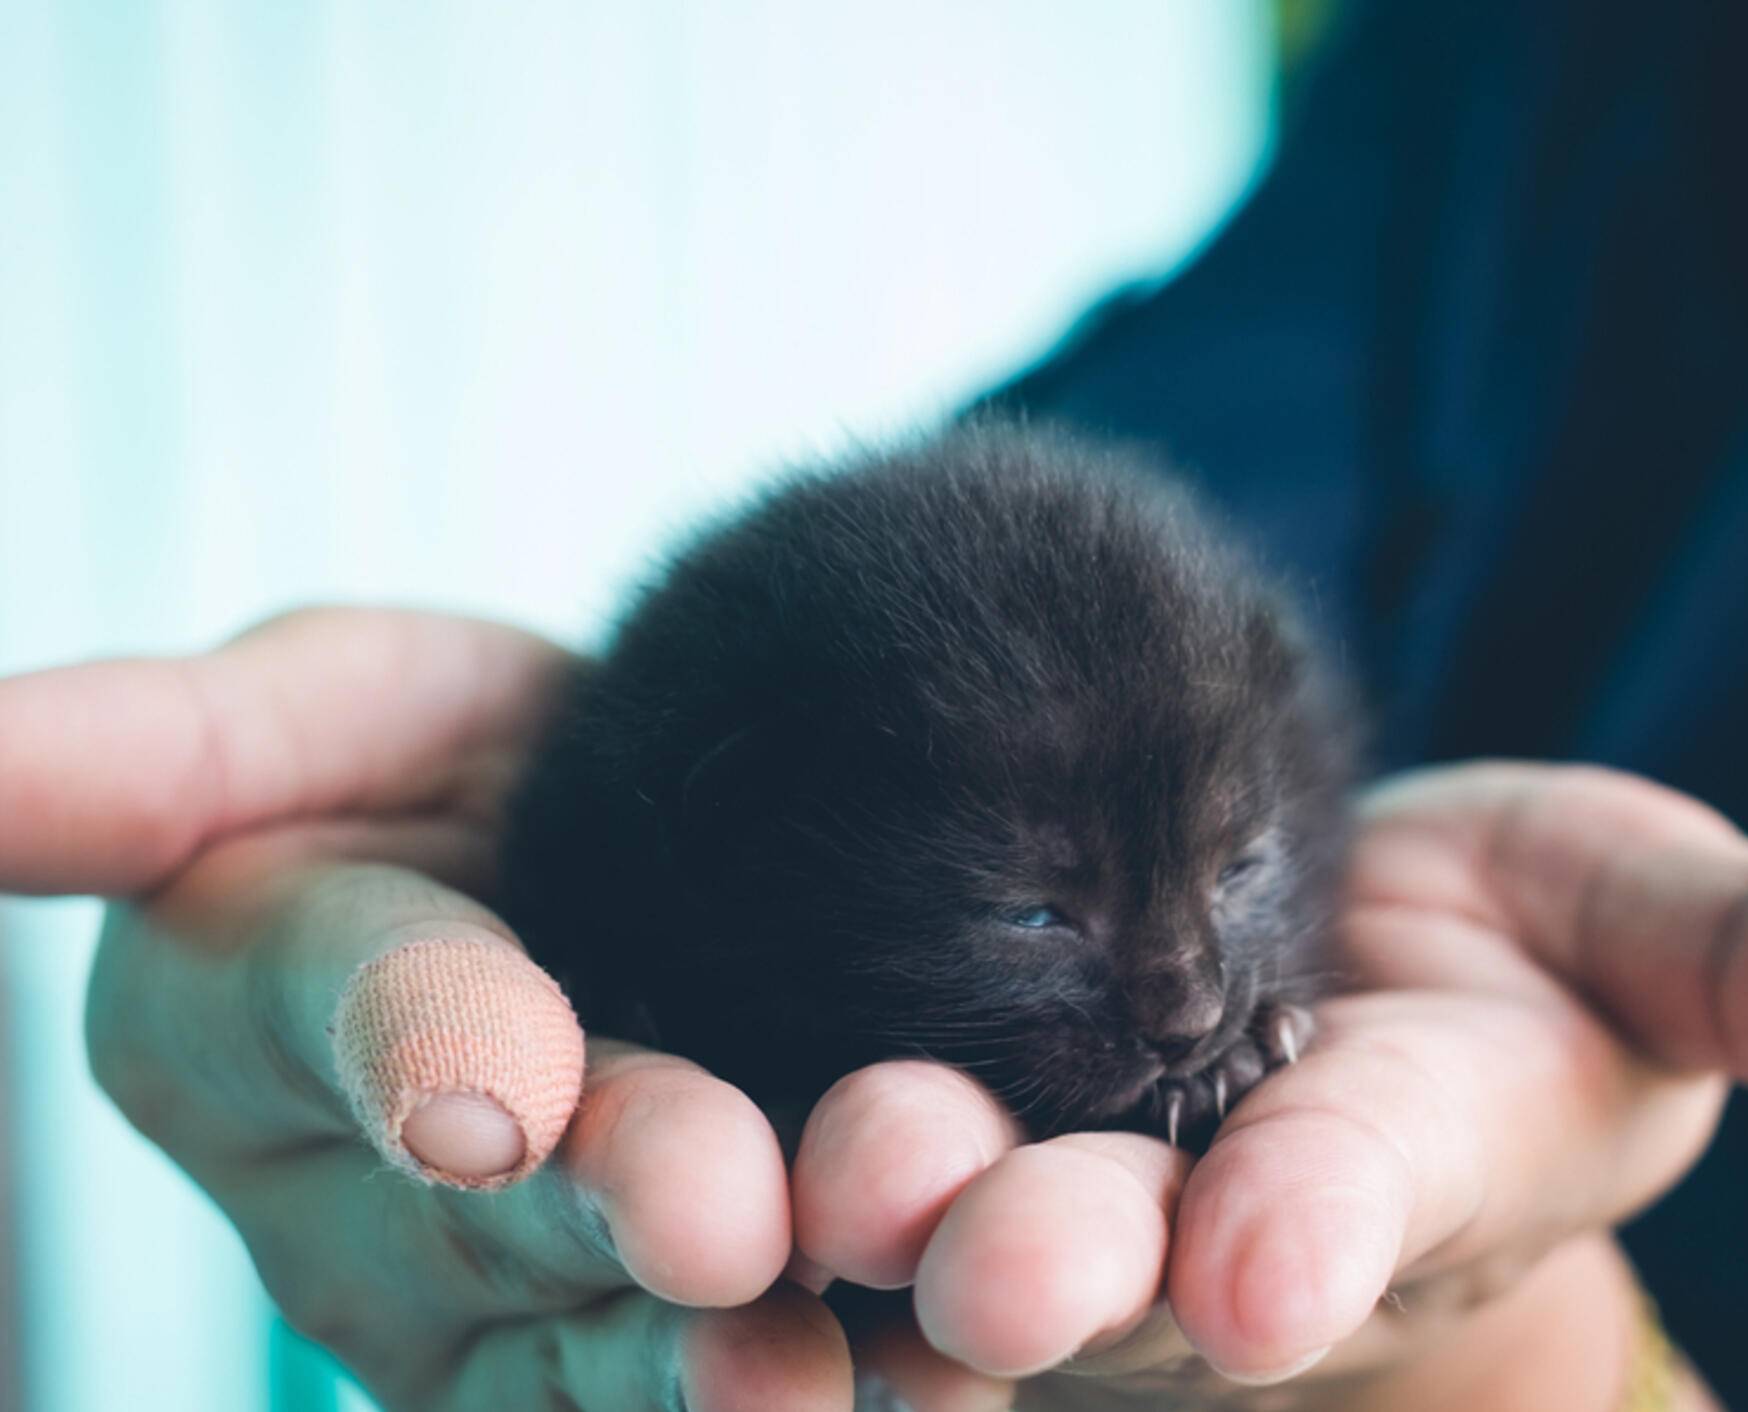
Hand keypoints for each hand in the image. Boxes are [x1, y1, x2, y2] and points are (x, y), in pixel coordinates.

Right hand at [1, 609, 850, 1410]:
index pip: (326, 1026)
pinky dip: (857, 1384)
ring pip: (613, 1356)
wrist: (690, 848)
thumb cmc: (481, 763)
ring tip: (847, 1364)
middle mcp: (370, 1213)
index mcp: (241, 1027)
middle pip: (489, 1217)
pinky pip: (742, 1387)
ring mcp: (521, 1314)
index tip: (495, 1089)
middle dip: (606, 1213)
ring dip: (728, 1362)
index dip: (411, 1048)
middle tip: (723, 1214)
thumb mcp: (339, 705)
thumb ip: (146, 749)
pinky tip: (953, 1381)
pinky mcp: (681, 1354)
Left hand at [790, 762, 1747, 1408]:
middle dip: (1059, 1252)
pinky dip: (762, 1142)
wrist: (1328, 976)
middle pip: (1119, 1248)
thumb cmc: (1508, 960)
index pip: (1350, 1206)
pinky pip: (827, 1140)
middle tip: (978, 1246)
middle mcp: (1190, 1217)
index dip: (1318, 1225)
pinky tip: (659, 1113)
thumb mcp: (1641, 932)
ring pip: (952, 1213)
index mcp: (1371, 1177)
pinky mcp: (932, 1113)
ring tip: (820, 1169)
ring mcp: (1046, 1180)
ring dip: (883, 1202)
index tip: (1267, 1252)